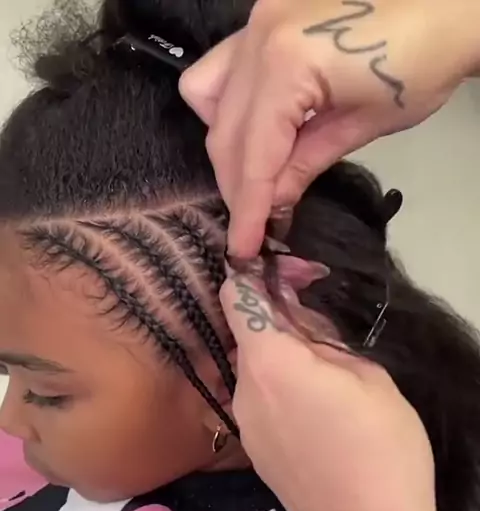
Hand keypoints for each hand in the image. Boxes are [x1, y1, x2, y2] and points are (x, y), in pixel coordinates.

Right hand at [180, 0, 479, 257]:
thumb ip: (306, 164)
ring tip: (257, 176)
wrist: (447, 6)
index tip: (242, 249)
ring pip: (209, 97)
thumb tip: (272, 205)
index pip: (253, 153)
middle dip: (237, 184)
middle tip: (254, 223)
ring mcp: (257, 20)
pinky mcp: (263, 17)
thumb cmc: (420, 66)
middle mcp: (259, 36)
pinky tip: (258, 128)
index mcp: (287, 63)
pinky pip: (222, 68)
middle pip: (225, 131)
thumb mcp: (362, 126)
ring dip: (227, 145)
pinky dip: (229, 106)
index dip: (247, 208)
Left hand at [219, 272, 444, 510]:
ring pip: (255, 373)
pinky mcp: (256, 455)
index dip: (258, 277)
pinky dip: (281, 394)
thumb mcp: (370, 377)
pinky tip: (318, 413)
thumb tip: (301, 321)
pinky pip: (261, 406)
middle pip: (247, 337)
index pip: (235, 297)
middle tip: (327, 330)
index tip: (292, 277)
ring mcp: (245, 428)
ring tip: (330, 377)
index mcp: (269, 363)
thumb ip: (325, 340)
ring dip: (283, 361)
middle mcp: (243, 392)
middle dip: (280, 322)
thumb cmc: (382, 450)